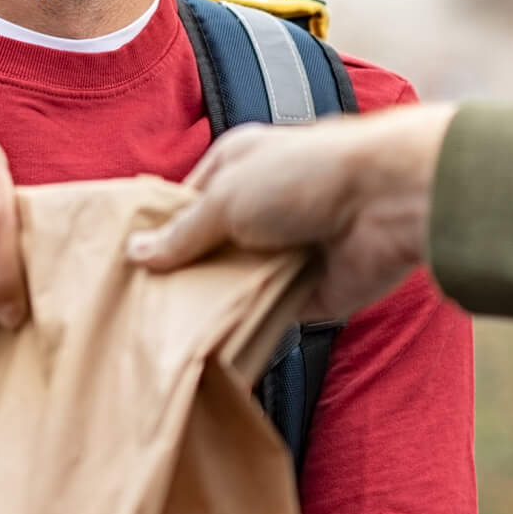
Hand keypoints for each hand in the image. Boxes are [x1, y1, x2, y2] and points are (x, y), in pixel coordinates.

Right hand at [126, 104, 455, 319]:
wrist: (389, 203)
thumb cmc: (307, 175)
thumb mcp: (227, 196)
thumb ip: (183, 232)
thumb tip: (136, 254)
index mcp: (237, 166)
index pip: (185, 202)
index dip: (157, 232)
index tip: (123, 267)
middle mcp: (259, 206)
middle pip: (208, 247)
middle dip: (181, 274)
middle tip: (135, 309)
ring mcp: (284, 251)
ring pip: (234, 285)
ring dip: (212, 304)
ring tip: (162, 334)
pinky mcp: (307, 293)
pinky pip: (266, 316)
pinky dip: (246, 329)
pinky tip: (209, 347)